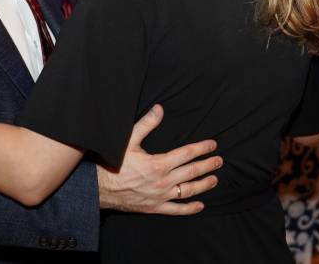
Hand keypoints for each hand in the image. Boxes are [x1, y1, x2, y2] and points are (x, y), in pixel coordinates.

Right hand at [97, 104, 221, 214]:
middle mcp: (163, 181)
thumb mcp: (129, 140)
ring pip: (188, 191)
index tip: (212, 145)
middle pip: (192, 172)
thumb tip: (159, 109)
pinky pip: (176, 209)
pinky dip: (190, 208)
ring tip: (214, 179)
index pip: (187, 153)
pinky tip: (200, 205)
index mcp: (159, 163)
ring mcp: (160, 196)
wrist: (99, 188)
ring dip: (204, 185)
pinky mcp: (155, 207)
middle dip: (208, 165)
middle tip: (219, 161)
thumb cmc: (113, 163)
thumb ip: (146, 124)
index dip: (202, 148)